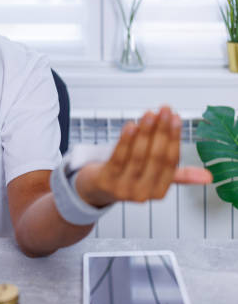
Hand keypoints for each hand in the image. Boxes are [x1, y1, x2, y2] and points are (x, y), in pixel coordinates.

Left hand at [76, 106, 211, 206]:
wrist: (94, 190)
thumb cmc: (126, 178)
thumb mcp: (151, 177)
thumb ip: (177, 174)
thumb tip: (208, 177)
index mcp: (158, 191)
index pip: (170, 162)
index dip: (174, 138)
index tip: (176, 118)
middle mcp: (142, 193)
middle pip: (156, 157)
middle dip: (162, 131)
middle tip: (164, 110)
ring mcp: (123, 188)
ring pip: (138, 155)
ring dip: (145, 132)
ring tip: (149, 114)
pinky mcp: (106, 180)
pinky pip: (118, 157)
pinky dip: (126, 140)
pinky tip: (131, 126)